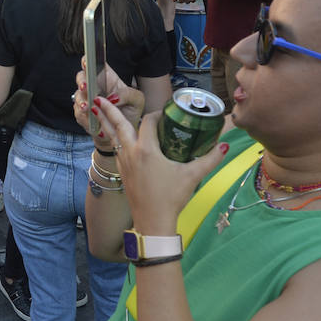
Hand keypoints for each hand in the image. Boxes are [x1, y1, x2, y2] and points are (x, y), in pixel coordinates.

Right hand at [74, 59, 143, 151]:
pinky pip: (78, 113)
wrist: (123, 133)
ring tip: (88, 107)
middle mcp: (95, 87)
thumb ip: (127, 94)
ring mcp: (87, 100)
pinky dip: (84, 117)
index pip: (96, 64)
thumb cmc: (130, 112)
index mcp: (108, 79)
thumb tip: (112, 97)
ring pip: (78, 96)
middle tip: (85, 87)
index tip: (87, 63)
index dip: (89, 61)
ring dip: (81, 101)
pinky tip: (90, 120)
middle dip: (81, 81)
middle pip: (82, 77)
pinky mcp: (83, 114)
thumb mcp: (137, 100)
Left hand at [94, 99, 229, 234]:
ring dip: (106, 123)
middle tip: (98, 97)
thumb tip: (225, 145)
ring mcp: (124, 164)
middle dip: (109, 110)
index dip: (157, 114)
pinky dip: (112, 140)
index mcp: (147, 150)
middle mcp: (131, 154)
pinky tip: (114, 138)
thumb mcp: (193, 176)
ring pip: (113, 138)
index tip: (165, 113)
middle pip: (119, 126)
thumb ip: (210, 159)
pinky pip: (115, 151)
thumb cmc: (171, 199)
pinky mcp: (122, 174)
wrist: (152, 223)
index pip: (149, 123)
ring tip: (96, 110)